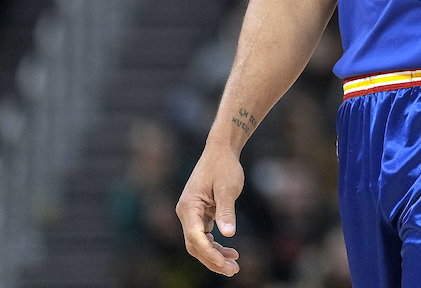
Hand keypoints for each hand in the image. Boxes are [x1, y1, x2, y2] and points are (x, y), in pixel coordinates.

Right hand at [176, 143, 245, 276]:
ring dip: (215, 255)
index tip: (225, 264)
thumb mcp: (228, 188)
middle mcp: (186, 213)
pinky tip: (230, 252)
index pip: (195, 237)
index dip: (209, 254)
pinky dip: (216, 245)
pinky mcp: (199, 214)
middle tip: (233, 270)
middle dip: (213, 259)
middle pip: (195, 245)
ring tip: (234, 264)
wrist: (221, 150)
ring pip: (199, 243)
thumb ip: (226, 212)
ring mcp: (191, 214)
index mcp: (189, 206)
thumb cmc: (224, 166)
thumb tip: (228, 234)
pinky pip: (204, 235)